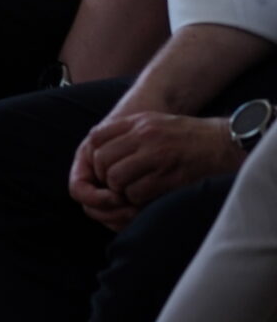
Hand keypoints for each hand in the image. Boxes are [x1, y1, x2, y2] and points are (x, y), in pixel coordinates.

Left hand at [71, 110, 243, 226]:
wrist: (226, 143)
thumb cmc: (189, 136)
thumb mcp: (155, 122)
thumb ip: (128, 131)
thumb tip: (100, 150)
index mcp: (139, 122)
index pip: (96, 137)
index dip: (94, 155)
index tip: (102, 166)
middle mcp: (145, 137)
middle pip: (102, 160)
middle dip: (104, 176)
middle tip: (115, 184)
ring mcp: (157, 157)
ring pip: (116, 179)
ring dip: (120, 190)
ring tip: (131, 191)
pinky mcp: (170, 178)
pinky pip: (137, 193)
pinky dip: (137, 200)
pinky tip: (147, 197)